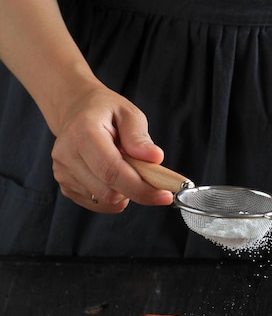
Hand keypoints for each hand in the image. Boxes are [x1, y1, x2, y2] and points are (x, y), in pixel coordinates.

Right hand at [51, 84, 173, 212]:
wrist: (76, 112)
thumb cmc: (105, 112)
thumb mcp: (128, 113)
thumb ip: (140, 138)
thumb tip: (154, 158)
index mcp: (83, 132)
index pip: (112, 171)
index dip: (141, 188)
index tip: (165, 195)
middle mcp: (67, 154)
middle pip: (108, 192)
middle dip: (137, 191)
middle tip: (149, 177)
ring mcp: (62, 172)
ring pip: (105, 201)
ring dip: (125, 193)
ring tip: (126, 169)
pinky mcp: (65, 186)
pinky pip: (98, 204)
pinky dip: (114, 196)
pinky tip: (113, 177)